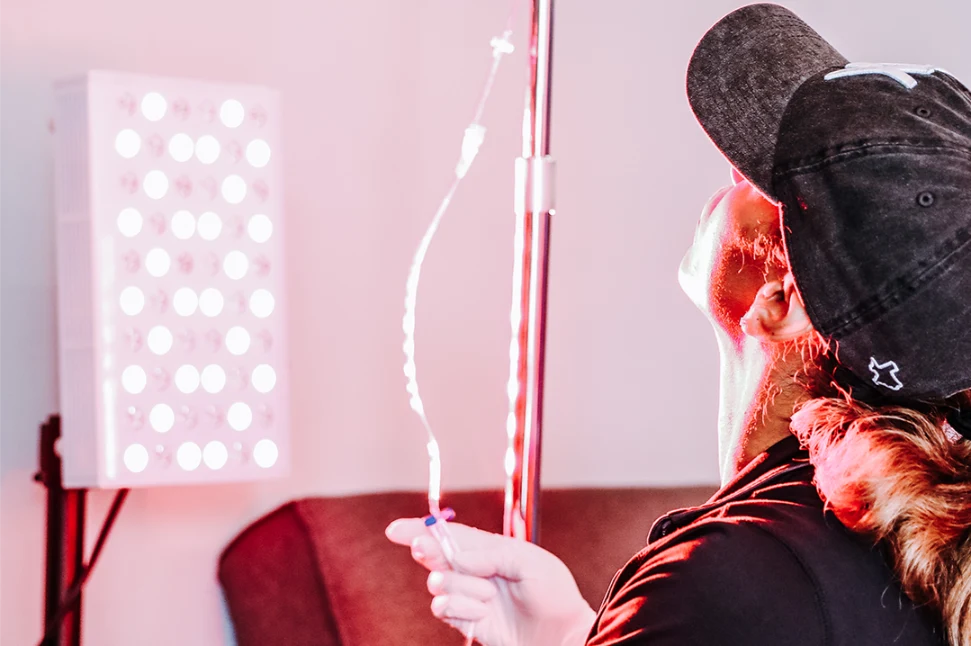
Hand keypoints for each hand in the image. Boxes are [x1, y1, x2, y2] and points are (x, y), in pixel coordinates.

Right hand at [386, 518, 595, 645]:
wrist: (563, 636)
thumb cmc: (554, 594)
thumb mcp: (531, 560)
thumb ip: (491, 552)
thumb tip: (457, 556)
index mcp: (491, 550)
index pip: (450, 534)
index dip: (421, 529)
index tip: (395, 530)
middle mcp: (476, 571)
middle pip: (435, 555)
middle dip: (428, 551)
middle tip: (427, 552)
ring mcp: (470, 596)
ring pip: (438, 583)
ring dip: (460, 586)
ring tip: (488, 594)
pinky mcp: (466, 621)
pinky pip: (443, 608)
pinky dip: (459, 607)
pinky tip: (480, 610)